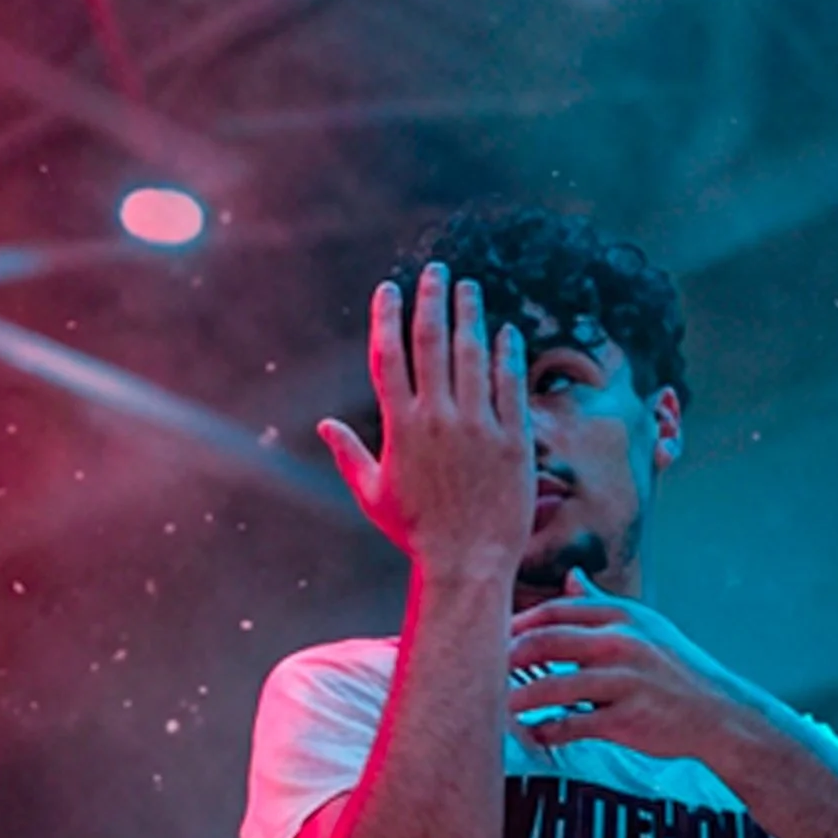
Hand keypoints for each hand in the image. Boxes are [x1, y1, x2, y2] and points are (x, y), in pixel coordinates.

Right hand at [316, 267, 533, 578]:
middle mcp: (438, 419)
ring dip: (470, 315)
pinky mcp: (513, 441)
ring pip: (472, 355)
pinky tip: (505, 333)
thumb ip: (350, 454)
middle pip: (432, 342)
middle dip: (432, 300)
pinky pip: (509, 386)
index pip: (389, 356)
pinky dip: (507, 355)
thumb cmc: (416, 535)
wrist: (468, 566)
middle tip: (436, 272)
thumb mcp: (373, 495)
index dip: (388, 316)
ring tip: (470, 287)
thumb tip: (325, 426)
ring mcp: (478, 427)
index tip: (390, 289)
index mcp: (401, 427)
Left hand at [506, 576, 755, 763]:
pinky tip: (533, 733)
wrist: (721, 713)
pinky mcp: (627, 719)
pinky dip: (547, 730)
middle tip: (482, 669)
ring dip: (519, 696)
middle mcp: (622, 643)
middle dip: (507, 656)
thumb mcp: (645, 626)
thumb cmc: (677, 670)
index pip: (555, 612)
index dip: (517, 624)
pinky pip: (574, 724)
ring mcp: (625, 682)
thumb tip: (572, 578)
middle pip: (546, 642)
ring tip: (498, 704)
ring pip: (554, 685)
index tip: (494, 638)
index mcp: (622, 616)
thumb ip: (602, 605)